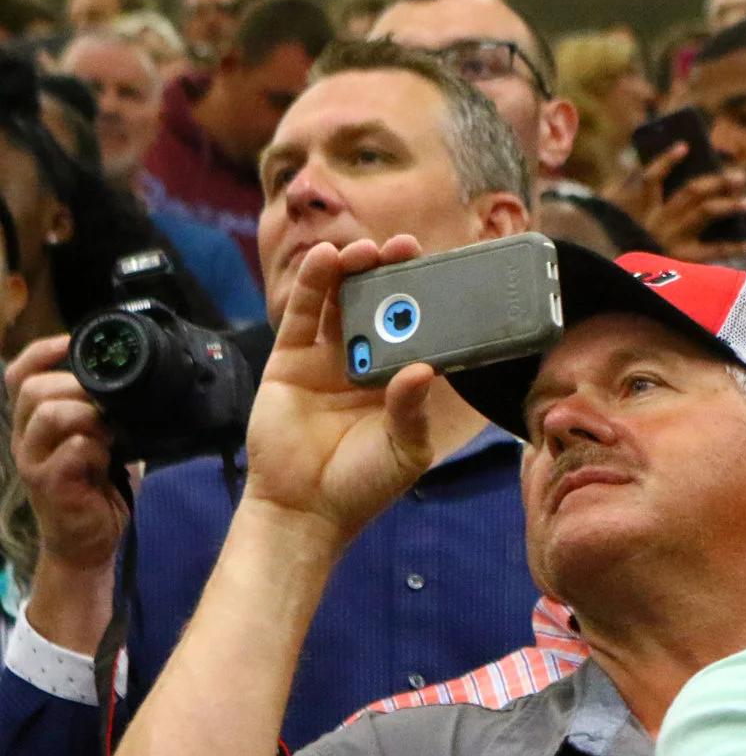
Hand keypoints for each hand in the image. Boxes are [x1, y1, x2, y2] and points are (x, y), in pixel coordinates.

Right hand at [7, 335, 126, 575]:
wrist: (88, 541)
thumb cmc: (97, 486)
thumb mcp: (100, 441)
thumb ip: (104, 411)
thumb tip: (138, 379)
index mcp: (34, 420)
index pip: (19, 373)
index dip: (42, 351)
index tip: (74, 341)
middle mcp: (25, 436)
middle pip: (32, 388)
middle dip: (74, 386)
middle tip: (107, 403)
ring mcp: (33, 460)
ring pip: (49, 414)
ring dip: (88, 415)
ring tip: (111, 432)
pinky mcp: (50, 484)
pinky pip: (73, 449)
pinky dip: (97, 447)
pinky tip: (109, 456)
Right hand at [240, 237, 435, 550]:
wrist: (303, 508)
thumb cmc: (363, 485)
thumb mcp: (404, 450)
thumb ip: (413, 410)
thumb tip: (425, 370)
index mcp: (400, 381)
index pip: (418, 330)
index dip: (428, 301)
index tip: (444, 273)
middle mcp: (364, 362)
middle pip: (380, 306)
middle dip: (392, 274)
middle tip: (407, 247)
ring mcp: (326, 358)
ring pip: (340, 301)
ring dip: (354, 270)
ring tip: (368, 249)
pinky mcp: (290, 359)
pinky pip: (302, 314)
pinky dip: (312, 283)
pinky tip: (326, 259)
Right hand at [606, 142, 745, 264]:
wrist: (623, 286)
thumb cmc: (628, 253)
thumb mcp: (623, 225)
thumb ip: (635, 201)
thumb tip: (671, 183)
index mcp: (641, 208)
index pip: (651, 177)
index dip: (667, 160)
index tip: (685, 146)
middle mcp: (659, 219)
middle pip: (692, 191)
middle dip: (718, 181)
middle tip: (740, 177)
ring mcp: (672, 238)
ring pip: (706, 211)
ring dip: (730, 204)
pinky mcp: (683, 261)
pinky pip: (714, 251)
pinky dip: (734, 248)